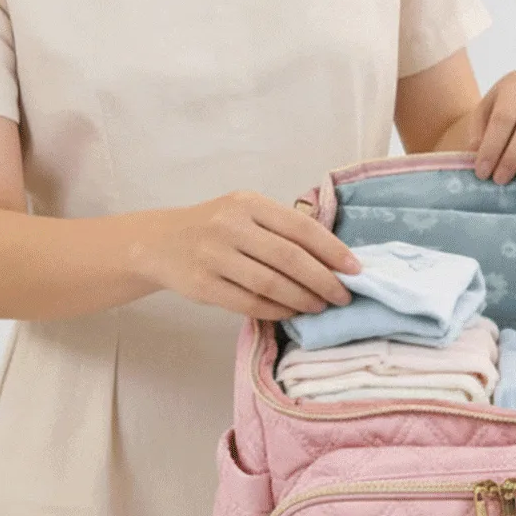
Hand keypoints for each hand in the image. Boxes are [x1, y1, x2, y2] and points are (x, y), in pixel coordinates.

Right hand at [155, 181, 355, 321]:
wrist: (161, 243)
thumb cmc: (214, 227)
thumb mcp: (243, 212)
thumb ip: (279, 228)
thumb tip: (331, 258)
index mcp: (248, 203)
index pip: (300, 227)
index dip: (331, 250)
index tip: (355, 268)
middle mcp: (231, 225)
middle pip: (288, 257)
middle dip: (323, 279)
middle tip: (344, 296)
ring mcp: (214, 255)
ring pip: (270, 283)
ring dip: (302, 298)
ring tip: (321, 306)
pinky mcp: (203, 285)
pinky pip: (249, 303)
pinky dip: (276, 310)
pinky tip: (291, 312)